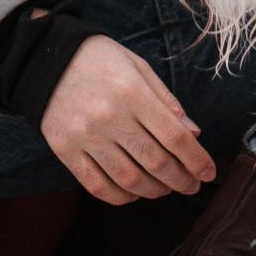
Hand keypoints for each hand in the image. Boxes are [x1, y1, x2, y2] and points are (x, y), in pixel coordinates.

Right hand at [40, 35, 218, 206]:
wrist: (46, 58)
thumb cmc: (101, 61)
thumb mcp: (138, 68)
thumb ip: (167, 101)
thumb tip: (194, 135)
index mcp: (132, 92)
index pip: (175, 137)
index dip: (197, 160)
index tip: (208, 172)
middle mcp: (109, 116)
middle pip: (156, 163)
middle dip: (182, 180)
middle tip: (192, 185)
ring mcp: (85, 136)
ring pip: (129, 180)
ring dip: (155, 191)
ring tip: (166, 188)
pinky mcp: (65, 150)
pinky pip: (97, 186)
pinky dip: (121, 197)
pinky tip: (135, 192)